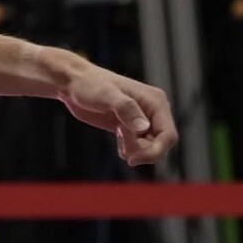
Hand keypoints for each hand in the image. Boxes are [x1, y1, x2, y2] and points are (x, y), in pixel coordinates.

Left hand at [58, 63, 177, 167]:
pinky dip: (129, 150)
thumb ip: (126, 109)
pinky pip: (139, 148)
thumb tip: (144, 127)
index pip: (168, 135)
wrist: (73, 84)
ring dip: (135, 150)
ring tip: (119, 137)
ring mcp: (142, 120)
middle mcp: (153, 111)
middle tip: (121, 143)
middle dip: (143, 151)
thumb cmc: (90, 85)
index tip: (133, 158)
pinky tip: (118, 140)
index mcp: (156, 102)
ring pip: (150, 148)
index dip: (156, 152)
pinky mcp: (130, 127)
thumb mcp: (107, 95)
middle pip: (161, 145)